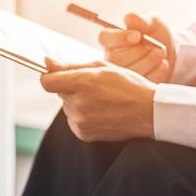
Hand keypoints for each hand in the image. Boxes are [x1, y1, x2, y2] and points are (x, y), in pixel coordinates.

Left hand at [40, 59, 155, 141]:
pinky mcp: (83, 134)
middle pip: (59, 93)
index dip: (51, 77)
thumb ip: (71, 65)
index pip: (47, 82)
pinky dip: (83, 116)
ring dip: (77, 102)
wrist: (149, 112)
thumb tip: (47, 62)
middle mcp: (78, 104)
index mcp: (82, 83)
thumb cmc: (129, 85)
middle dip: (71, 88)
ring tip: (101, 100)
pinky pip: (74, 120)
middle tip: (94, 87)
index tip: (58, 75)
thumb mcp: (102, 67)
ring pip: (67, 107)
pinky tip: (101, 112)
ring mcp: (80, 121)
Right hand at [99, 13, 175, 82]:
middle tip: (158, 47)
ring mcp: (121, 74)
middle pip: (116, 58)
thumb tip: (129, 17)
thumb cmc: (155, 34)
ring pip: (129, 71)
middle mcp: (111, 58)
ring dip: (149, 61)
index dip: (119, 38)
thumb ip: (141, 19)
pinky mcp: (133, 86)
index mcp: (111, 40)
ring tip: (161, 53)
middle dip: (140, 52)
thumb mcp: (152, 22)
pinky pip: (141, 81)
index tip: (137, 36)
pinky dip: (156, 72)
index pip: (104, 38)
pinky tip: (163, 64)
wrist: (171, 51)